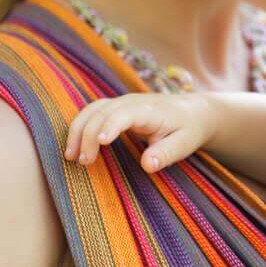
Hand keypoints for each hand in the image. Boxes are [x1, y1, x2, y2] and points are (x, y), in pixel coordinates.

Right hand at [63, 93, 214, 172]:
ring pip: (92, 110)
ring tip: (71, 156)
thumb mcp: (184, 144)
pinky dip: (81, 126)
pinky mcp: (117, 108)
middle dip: (88, 135)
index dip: (110, 126)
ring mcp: (122, 103)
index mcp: (149, 109)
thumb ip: (166, 153)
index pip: (123, 114)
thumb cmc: (189, 129)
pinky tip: (75, 146)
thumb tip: (147, 165)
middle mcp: (131, 102)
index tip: (100, 143)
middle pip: (101, 112)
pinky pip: (93, 112)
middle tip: (84, 162)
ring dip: (78, 130)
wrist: (194, 113)